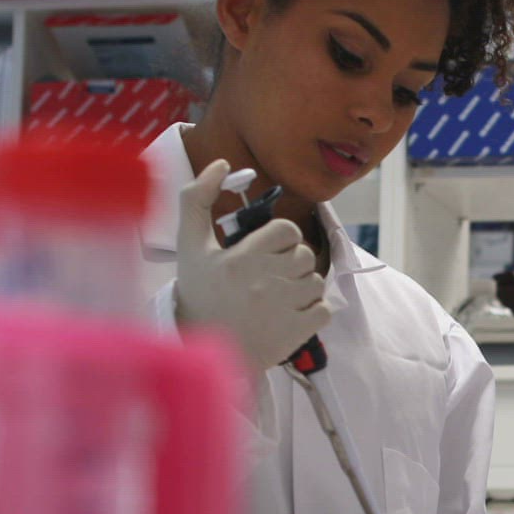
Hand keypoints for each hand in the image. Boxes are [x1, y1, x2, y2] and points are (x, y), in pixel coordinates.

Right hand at [174, 159, 332, 376]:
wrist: (204, 349)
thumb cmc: (199, 292)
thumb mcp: (189, 244)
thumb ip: (197, 198)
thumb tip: (222, 164)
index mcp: (240, 258)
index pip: (287, 230)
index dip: (281, 239)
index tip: (265, 252)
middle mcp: (264, 282)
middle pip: (305, 255)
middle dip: (291, 263)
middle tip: (268, 278)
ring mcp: (283, 308)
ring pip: (317, 280)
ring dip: (303, 286)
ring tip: (277, 297)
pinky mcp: (297, 332)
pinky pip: (325, 309)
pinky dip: (313, 311)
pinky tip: (288, 315)